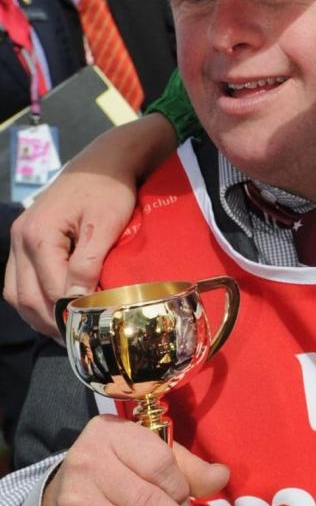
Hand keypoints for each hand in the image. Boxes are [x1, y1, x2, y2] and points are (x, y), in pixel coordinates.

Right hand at [4, 112, 176, 336]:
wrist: (102, 162)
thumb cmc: (109, 190)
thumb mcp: (105, 226)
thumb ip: (88, 264)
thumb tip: (75, 301)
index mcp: (39, 235)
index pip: (50, 289)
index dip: (69, 315)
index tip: (90, 333)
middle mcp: (20, 239)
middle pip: (27, 297)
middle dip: (52, 323)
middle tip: (79, 342)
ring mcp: (18, 241)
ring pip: (16, 294)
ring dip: (39, 318)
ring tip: (66, 334)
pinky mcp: (24, 242)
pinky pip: (17, 282)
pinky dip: (33, 302)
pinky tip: (53, 314)